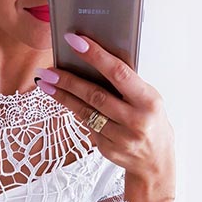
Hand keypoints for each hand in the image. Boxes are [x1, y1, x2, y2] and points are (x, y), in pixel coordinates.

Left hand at [35, 33, 175, 194]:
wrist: (155, 160)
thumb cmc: (150, 120)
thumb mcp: (147, 98)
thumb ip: (126, 84)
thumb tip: (92, 61)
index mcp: (148, 101)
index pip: (118, 73)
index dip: (96, 56)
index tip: (75, 41)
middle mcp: (135, 120)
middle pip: (95, 96)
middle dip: (69, 81)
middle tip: (48, 70)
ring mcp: (120, 138)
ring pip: (86, 113)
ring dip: (63, 97)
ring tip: (46, 83)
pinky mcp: (108, 150)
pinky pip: (87, 126)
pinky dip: (75, 111)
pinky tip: (63, 100)